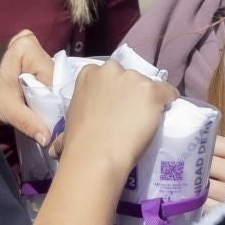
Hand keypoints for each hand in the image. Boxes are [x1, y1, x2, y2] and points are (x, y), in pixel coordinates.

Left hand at [0, 30, 55, 146]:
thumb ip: (30, 122)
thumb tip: (49, 140)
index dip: (54, 100)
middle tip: (46, 117)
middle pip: (51, 75)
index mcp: (27, 46)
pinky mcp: (21, 52)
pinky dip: (36, 88)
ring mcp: (25, 43)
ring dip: (44, 93)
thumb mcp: (7, 110)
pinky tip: (31, 100)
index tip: (53, 120)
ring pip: (46, 75)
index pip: (53, 77)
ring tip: (38, 109)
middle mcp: (29, 39)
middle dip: (49, 97)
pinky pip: (38, 73)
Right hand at [60, 60, 175, 178]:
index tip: (117, 106)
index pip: (110, 75)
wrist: (96, 154)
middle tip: (131, 114)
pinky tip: (167, 112)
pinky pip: (169, 92)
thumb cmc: (78, 142)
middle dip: (131, 91)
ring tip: (148, 119)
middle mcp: (111, 69)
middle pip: (130, 77)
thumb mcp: (70, 122)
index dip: (115, 91)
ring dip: (149, 99)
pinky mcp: (154, 91)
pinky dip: (170, 101)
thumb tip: (55, 148)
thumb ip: (73, 122)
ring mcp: (134, 79)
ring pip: (149, 85)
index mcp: (88, 73)